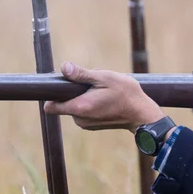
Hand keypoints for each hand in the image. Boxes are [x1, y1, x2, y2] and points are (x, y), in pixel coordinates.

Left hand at [44, 62, 164, 131]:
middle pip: (64, 102)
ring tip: (104, 93)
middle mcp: (80, 120)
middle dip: (74, 92)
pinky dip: (91, 104)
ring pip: (76, 106)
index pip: (50, 106)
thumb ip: (82, 74)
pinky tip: (106, 100)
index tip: (62, 85)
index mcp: (79, 108)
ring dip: (84, 97)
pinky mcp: (93, 125)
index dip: (52, 94)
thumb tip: (64, 67)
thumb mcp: (105, 78)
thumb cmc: (126, 94)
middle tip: (94, 85)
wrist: (142, 114)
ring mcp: (87, 124)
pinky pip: (85, 112)